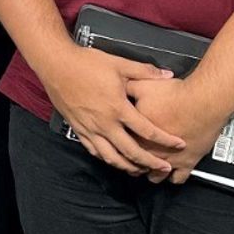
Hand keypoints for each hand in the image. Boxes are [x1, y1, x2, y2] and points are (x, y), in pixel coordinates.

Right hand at [39, 45, 182, 176]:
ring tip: (140, 171)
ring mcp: (90, 129)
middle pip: (131, 152)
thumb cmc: (85, 63)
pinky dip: (107, 159)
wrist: (55, 64)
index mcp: (118, 108)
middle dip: (150, 162)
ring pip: (111, 157)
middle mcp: (105, 123)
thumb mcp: (119, 64)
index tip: (178, 144)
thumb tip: (167, 75)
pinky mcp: (78, 129)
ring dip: (128, 167)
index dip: (165, 140)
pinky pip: (94, 151)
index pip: (147, 131)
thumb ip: (144, 72)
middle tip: (164, 168)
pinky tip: (114, 160)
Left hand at [127, 76, 233, 183]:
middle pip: (137, 163)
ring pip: (155, 175)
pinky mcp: (187, 162)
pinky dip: (174, 177)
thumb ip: (127, 87)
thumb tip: (116, 87)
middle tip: (132, 159)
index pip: (122, 145)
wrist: (203, 101)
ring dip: (151, 172)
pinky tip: (172, 172)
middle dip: (132, 163)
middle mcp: (152, 150)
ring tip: (149, 167)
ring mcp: (169, 158)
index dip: (119, 145)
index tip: (120, 142)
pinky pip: (178, 178)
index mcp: (138, 134)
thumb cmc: (175, 94)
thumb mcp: (143, 85)